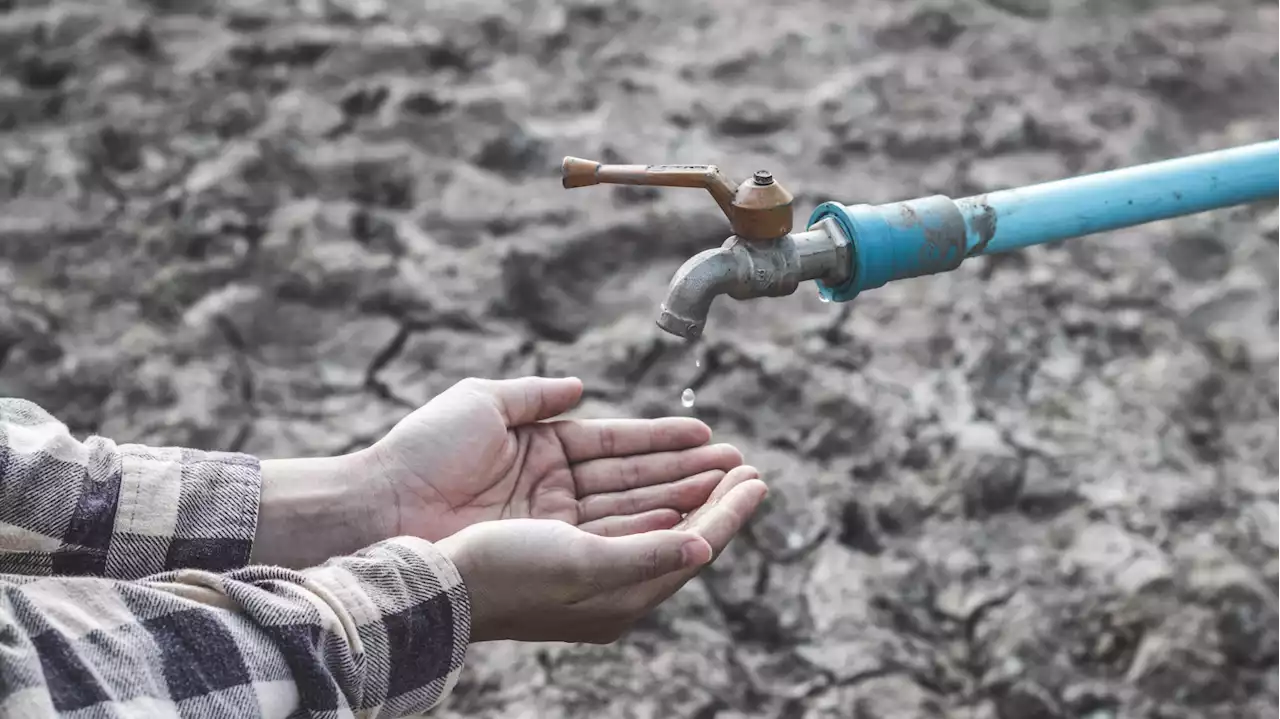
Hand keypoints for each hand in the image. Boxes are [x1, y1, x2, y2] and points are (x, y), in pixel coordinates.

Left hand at [369, 376, 743, 540]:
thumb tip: (581, 387)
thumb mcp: (484, 404)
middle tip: (742, 466)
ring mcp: (557, 528)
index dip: (664, 440)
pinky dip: (660, 531)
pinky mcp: (555, 557)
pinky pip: (619, 542)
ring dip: (689, 500)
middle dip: (692, 474)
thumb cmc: (422, 451)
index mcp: (544, 452)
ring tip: (737, 487)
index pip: (619, 446)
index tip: (708, 434)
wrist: (381, 505)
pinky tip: (700, 520)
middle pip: (639, 483)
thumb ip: (537, 395)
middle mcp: (557, 494)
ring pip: (638, 513)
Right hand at [438, 466, 767, 642]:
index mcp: (621, 597)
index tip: (759, 479)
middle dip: (712, 493)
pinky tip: (661, 474)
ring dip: (683, 483)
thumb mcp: (584, 565)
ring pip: (649, 513)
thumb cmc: (506, 575)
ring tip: (717, 457)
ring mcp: (583, 557)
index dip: (729, 512)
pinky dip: (645, 488)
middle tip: (746, 462)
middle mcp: (608, 579)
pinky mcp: (558, 535)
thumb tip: (705, 546)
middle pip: (677, 528)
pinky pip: (617, 509)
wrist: (434, 579)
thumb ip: (648, 555)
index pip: (693, 546)